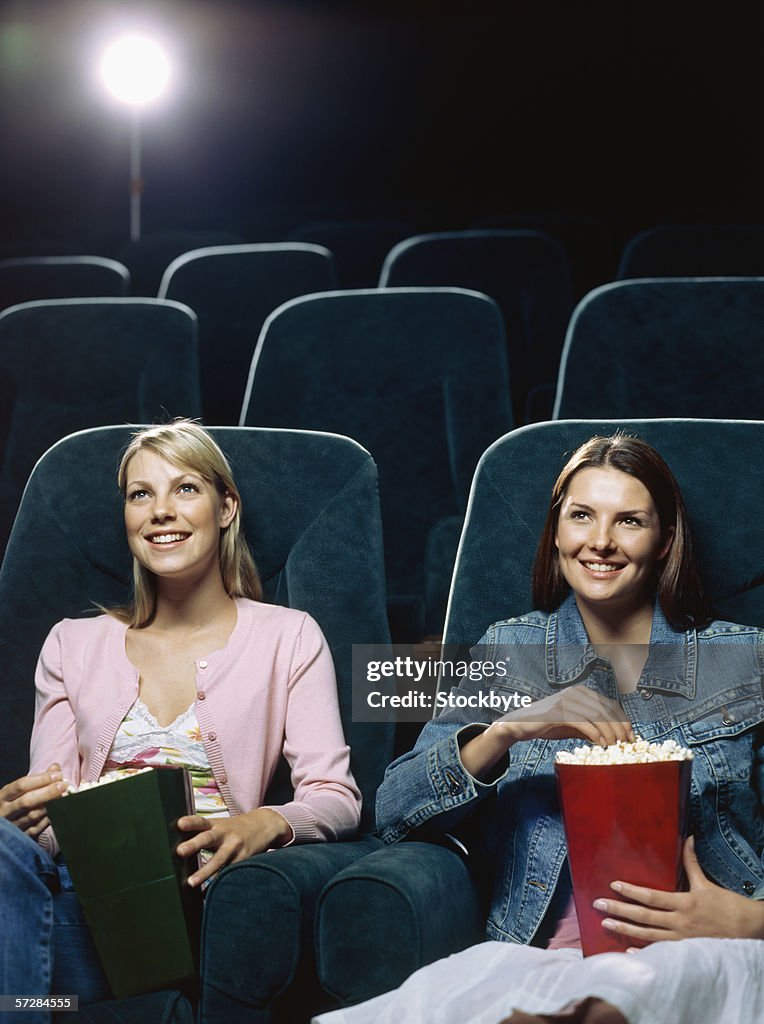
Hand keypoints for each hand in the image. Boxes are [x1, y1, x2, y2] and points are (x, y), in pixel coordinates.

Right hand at [0, 765, 68, 835]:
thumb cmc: (13, 803)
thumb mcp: (19, 790)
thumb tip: (55, 768)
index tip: (58, 774)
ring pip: (32, 816)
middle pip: (27, 801)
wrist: (4, 825)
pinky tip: (58, 812)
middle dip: (47, 792)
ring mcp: (12, 825)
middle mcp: (5, 811)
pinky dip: (48, 820)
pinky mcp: (20, 837)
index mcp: (3, 796)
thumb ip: (37, 779)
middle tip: (64, 785)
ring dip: (50, 806)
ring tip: (64, 797)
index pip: (22, 785)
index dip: (41, 779)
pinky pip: (36, 829)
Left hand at [176, 807, 293, 887]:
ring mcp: (235, 847)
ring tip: (191, 883)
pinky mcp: (244, 859)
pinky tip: (207, 896)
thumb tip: (179, 848)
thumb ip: (203, 833)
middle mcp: (225, 834)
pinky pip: (229, 873)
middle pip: (208, 838)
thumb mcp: (221, 825)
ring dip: (204, 872)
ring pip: (218, 861)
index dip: (190, 822)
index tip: (179, 824)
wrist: (265, 825)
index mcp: (216, 825)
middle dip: (194, 844)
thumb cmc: (235, 828)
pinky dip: (218, 885)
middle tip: (180, 851)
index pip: (201, 822)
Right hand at [461, 685, 633, 778]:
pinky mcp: (558, 711)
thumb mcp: (574, 726)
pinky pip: (583, 722)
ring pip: (597, 716)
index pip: (610, 705)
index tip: (631, 738)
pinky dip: (595, 734)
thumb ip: (592, 728)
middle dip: (620, 729)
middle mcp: (576, 692)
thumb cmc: (547, 725)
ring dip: (609, 733)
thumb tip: (613, 739)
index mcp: (582, 693)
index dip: (623, 721)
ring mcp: (567, 700)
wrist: (520, 725)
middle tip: (626, 745)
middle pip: (607, 710)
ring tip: (614, 747)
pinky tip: (600, 744)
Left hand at [592, 835, 763, 944]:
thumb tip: (687, 839)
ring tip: (605, 924)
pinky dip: (643, 952)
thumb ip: (691, 862)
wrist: (746, 930)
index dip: (631, 891)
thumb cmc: (726, 905)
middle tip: (598, 905)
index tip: (614, 885)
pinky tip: (627, 951)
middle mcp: (680, 922)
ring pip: (647, 935)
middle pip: (644, 916)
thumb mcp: (706, 883)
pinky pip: (659, 952)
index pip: (651, 896)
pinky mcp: (684, 951)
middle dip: (619, 910)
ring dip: (625, 930)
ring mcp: (681, 939)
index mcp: (684, 903)